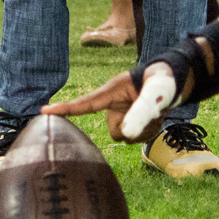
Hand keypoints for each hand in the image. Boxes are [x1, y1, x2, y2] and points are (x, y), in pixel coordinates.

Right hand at [44, 65, 170, 142]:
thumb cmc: (163, 81)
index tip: (43, 112)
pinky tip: (158, 118)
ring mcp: (122, 113)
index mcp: (112, 91)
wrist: (175, 82)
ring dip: (146, 130)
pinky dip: (150, 131)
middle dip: (136, 128)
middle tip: (154, 115)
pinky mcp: (131, 121)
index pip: (85, 103)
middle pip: (115, 131)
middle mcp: (114, 104)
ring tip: (158, 113)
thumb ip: (142, 112)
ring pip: (127, 137)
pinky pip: (136, 137)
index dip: (64, 109)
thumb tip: (125, 134)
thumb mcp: (155, 94)